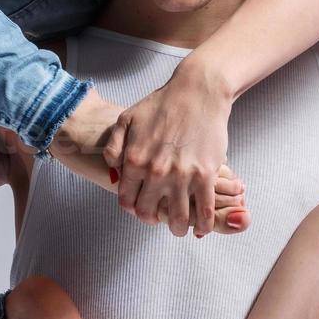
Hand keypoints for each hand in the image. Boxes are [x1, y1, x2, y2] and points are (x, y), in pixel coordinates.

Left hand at [103, 62, 234, 237]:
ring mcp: (181, 175)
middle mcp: (155, 172)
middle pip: (149, 213)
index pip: (127, 201)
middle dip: (153, 219)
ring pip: (177, 218)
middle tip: (159, 217)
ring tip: (179, 226)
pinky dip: (202, 223)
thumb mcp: (127, 119)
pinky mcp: (205, 175)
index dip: (132, 209)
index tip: (140, 209)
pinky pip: (204, 209)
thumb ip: (114, 147)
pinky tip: (201, 227)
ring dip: (177, 227)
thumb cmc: (163, 103)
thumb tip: (113, 170)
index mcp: (134, 161)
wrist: (197, 92)